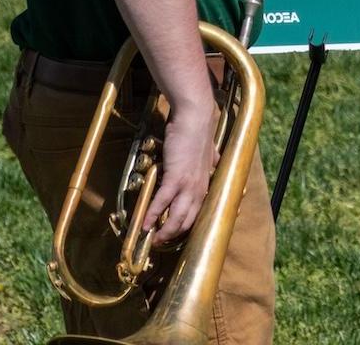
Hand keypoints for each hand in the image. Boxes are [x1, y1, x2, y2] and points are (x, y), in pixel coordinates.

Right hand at [144, 98, 216, 242]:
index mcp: (205, 184)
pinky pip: (162, 202)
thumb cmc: (198, 132)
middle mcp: (199, 189)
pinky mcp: (175, 178)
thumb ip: (211, 159)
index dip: (187, 226)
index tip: (176, 234)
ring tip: (153, 240)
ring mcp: (188, 185)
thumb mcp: (208, 151)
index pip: (198, 213)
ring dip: (165, 231)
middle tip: (161, 242)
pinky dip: (152, 214)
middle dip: (175, 235)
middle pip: (188, 221)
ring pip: (177, 217)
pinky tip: (144, 224)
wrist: (194, 117)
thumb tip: (215, 159)